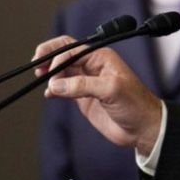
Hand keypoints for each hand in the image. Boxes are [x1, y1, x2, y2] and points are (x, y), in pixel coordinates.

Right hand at [33, 35, 162, 153]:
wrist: (143, 129)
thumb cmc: (136, 105)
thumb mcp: (111, 90)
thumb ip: (82, 86)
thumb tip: (56, 85)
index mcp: (100, 57)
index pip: (71, 49)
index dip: (57, 58)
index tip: (50, 73)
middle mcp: (92, 66)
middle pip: (63, 54)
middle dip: (49, 58)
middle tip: (36, 66)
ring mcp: (87, 82)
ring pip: (61, 71)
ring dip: (50, 75)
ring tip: (42, 81)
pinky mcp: (84, 98)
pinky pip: (63, 89)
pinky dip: (54, 90)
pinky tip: (49, 94)